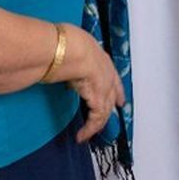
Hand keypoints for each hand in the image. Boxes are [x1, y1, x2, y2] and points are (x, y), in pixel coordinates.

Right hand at [52, 24, 126, 142]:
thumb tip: (59, 60)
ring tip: (86, 134)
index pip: (112, 77)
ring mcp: (105, 87)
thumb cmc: (65, 43)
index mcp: (101, 58)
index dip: (116, 90)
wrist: (69, 50)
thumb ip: (69, 56)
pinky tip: (82, 136)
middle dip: (108, 109)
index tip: (119, 99)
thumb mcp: (70, 46)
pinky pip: (96, 120)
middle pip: (111, 96)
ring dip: (96, 124)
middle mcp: (107, 73)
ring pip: (105, 110)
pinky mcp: (98, 100)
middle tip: (103, 121)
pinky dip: (88, 129)